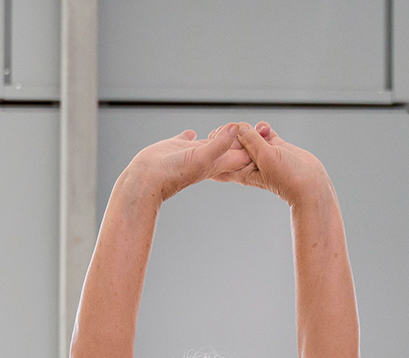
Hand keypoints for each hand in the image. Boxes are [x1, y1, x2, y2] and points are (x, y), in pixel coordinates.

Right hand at [124, 124, 250, 201]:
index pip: (243, 155)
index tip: (261, 131)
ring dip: (223, 135)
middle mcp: (207, 158)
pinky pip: (189, 138)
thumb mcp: (202, 157)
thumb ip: (220, 144)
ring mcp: (193, 152)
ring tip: (233, 128)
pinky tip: (194, 131)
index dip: (253, 145)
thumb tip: (236, 128)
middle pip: (231, 148)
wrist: (147, 179)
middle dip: (243, 139)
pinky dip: (193, 134)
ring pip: (213, 142)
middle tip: (254, 127)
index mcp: (217, 163)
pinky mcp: (178, 145)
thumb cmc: (174, 174)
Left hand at [212, 122, 330, 205]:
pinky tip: (266, 128)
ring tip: (257, 129)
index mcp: (241, 171)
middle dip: (232, 134)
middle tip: (235, 126)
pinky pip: (264, 134)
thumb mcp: (265, 157)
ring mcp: (263, 154)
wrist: (310, 183)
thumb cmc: (287, 178)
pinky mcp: (275, 147)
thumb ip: (252, 141)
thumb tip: (239, 127)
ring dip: (250, 129)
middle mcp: (250, 163)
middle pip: (233, 146)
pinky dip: (263, 128)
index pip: (221, 160)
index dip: (216, 147)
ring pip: (249, 137)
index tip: (216, 135)